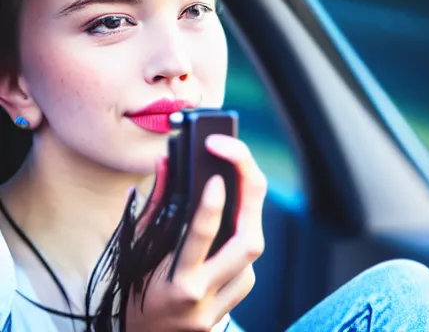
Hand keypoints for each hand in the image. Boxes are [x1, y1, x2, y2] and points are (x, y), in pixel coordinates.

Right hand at [125, 135, 266, 330]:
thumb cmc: (133, 289)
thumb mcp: (137, 247)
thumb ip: (156, 203)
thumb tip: (166, 162)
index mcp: (176, 281)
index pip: (201, 237)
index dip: (212, 205)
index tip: (215, 177)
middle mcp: (202, 296)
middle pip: (248, 243)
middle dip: (250, 193)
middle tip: (241, 160)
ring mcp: (219, 306)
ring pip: (252, 252)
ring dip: (247, 214)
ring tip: (237, 184)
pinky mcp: (228, 309)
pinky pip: (247, 270)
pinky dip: (241, 243)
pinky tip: (230, 229)